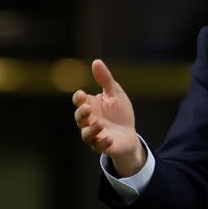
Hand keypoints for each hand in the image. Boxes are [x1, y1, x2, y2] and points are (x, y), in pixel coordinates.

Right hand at [72, 59, 144, 175]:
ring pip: (86, 135)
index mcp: (91, 106)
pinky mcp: (104, 146)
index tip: (81, 94)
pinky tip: (109, 138)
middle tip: (88, 108)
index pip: (79, 102)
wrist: (129, 134)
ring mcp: (96, 134)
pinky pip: (98, 147)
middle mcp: (89, 121)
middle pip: (79, 118)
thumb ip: (105, 80)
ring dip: (91, 130)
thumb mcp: (115, 94)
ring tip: (99, 123)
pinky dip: (102, 143)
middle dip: (81, 114)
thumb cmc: (119, 113)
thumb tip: (96, 61)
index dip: (78, 99)